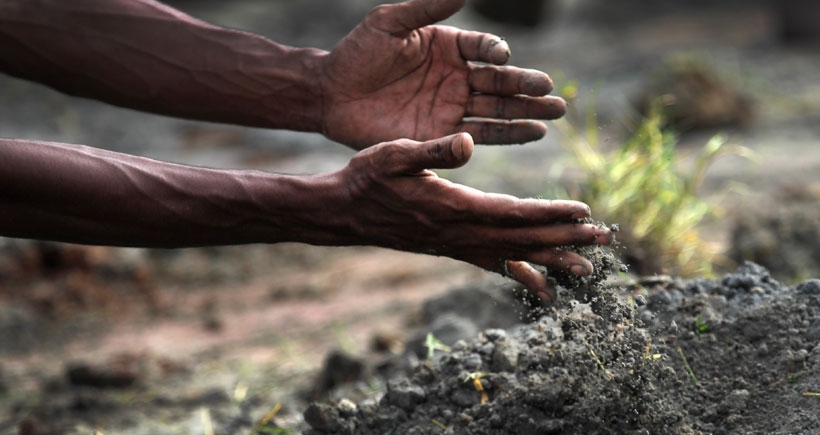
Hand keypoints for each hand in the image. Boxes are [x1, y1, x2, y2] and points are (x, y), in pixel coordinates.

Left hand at [319, 0, 565, 148]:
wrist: (332, 94)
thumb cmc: (358, 52)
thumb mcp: (390, 22)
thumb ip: (426, 7)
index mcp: (450, 46)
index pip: (483, 48)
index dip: (494, 52)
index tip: (500, 57)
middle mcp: (457, 77)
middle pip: (500, 82)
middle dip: (526, 87)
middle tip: (551, 92)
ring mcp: (452, 107)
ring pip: (497, 110)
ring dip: (526, 113)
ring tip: (555, 114)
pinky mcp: (441, 134)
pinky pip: (480, 134)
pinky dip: (507, 135)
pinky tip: (532, 133)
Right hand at [329, 133, 610, 300]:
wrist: (345, 212)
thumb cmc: (367, 178)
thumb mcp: (394, 154)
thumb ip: (433, 150)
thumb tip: (467, 142)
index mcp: (452, 207)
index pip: (512, 212)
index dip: (550, 213)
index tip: (584, 212)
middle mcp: (460, 233)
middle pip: (522, 238)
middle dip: (565, 239)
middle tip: (604, 243)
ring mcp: (456, 245)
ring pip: (513, 256)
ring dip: (551, 260)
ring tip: (586, 271)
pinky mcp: (450, 249)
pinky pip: (492, 265)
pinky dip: (520, 274)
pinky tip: (540, 285)